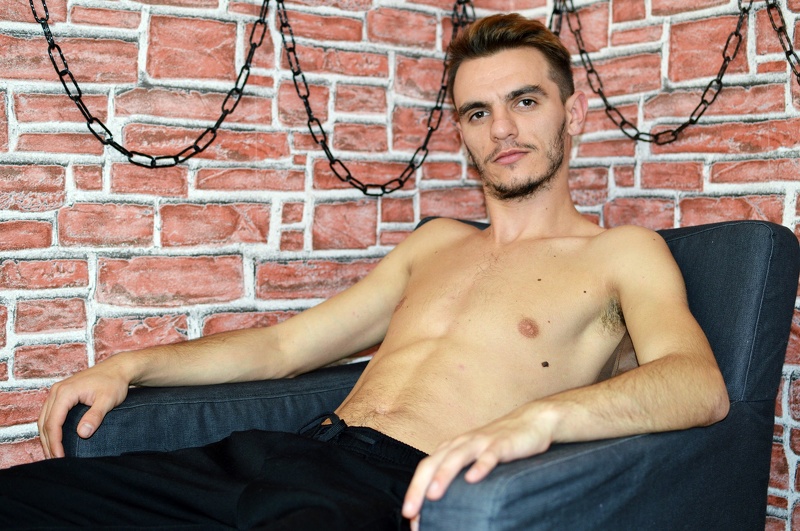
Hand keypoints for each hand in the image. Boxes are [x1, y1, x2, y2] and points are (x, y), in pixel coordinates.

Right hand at [37, 360, 130, 458]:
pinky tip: (56, 440)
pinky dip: (50, 428)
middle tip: (55, 461)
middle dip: (48, 443)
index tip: (60, 458)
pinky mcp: (62, 394)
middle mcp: (57, 391)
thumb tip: (82, 434)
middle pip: (44, 422)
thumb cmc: (114, 383)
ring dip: (47, 437)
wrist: (118, 368)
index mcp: (65, 392)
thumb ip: (95, 416)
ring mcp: (57, 392)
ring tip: (53, 454)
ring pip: (44, 419)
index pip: (53, 422)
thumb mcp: (107, 400)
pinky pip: (50, 414)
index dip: (55, 442)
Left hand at [402, 406, 556, 525]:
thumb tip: (444, 506)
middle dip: (419, 486)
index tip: (410, 515)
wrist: (532, 421)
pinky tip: (474, 478)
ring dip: (443, 475)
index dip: (414, 490)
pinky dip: (480, 465)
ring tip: (433, 494)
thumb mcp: (476, 460)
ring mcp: (481, 442)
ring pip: (457, 457)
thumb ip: (461, 478)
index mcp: (452, 448)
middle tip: (410, 511)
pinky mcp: (502, 443)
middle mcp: (462, 443)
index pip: (426, 468)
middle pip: (434, 463)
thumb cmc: (500, 446)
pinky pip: (489, 455)